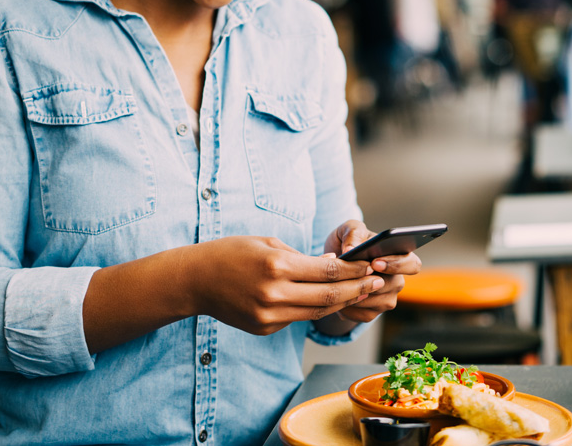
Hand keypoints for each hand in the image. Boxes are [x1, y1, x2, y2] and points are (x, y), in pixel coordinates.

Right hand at [187, 236, 381, 335]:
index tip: (370, 266)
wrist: (196, 280)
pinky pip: (297, 318)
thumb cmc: (232, 253)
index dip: (353, 271)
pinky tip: (330, 301)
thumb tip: (334, 267)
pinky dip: (315, 309)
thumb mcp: (268, 243)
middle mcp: (274, 294)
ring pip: (317, 312)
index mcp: (277, 266)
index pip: (328, 273)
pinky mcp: (264, 328)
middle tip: (376, 282)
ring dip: (342, 303)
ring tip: (361, 293)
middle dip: (357, 289)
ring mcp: (269, 315)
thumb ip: (302, 258)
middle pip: (329, 297)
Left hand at [321, 220, 421, 324]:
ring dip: (358, 294)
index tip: (375, 263)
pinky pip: (364, 314)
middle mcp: (397, 279)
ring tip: (338, 284)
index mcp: (398, 257)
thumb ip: (353, 232)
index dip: (397, 265)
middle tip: (355, 276)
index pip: (412, 264)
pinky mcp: (373, 312)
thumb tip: (352, 249)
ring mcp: (387, 297)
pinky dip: (349, 308)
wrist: (332, 265)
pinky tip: (336, 298)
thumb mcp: (348, 230)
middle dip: (373, 281)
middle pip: (395, 285)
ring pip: (378, 302)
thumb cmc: (347, 243)